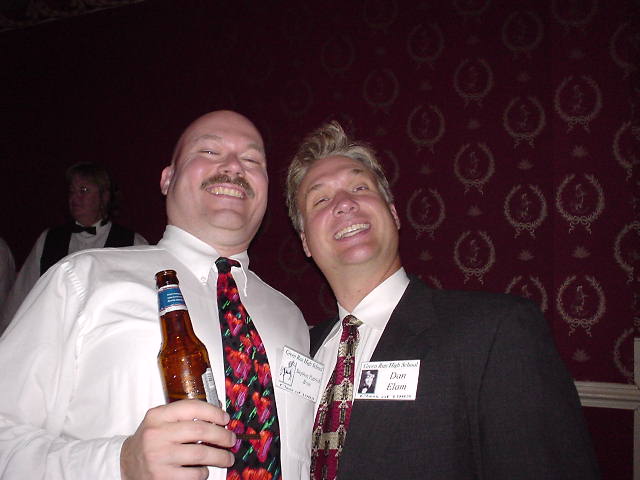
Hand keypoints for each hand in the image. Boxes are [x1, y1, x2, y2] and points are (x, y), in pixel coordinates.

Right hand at [120, 400, 235, 479]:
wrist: (127, 463)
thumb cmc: (151, 439)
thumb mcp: (161, 421)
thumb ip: (184, 416)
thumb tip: (218, 416)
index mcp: (157, 416)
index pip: (192, 407)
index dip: (213, 412)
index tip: (225, 419)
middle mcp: (156, 434)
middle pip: (200, 431)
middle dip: (222, 436)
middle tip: (231, 440)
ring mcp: (158, 457)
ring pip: (200, 454)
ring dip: (219, 456)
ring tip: (227, 458)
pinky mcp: (161, 477)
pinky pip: (193, 474)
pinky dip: (204, 472)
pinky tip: (204, 470)